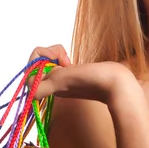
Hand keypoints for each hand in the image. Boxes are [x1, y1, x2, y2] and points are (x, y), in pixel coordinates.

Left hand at [26, 45, 140, 104]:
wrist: (119, 85)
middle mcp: (53, 83)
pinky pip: (58, 63)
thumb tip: (29, 93)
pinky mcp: (73, 75)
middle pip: (37, 62)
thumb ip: (44, 86)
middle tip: (65, 60)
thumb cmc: (95, 81)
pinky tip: (73, 62)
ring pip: (48, 61)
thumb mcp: (64, 81)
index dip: (40, 58)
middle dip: (49, 54)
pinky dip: (63, 57)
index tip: (58, 62)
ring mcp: (63, 79)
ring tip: (69, 60)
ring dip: (56, 54)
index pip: (30, 68)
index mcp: (49, 85)